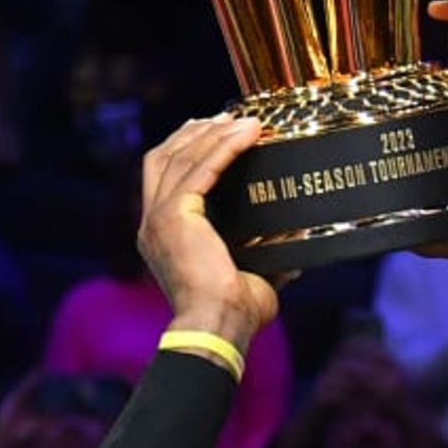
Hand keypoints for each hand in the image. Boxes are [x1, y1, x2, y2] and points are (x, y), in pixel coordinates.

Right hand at [137, 116, 279, 344]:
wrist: (217, 329)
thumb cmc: (233, 316)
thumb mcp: (250, 276)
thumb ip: (266, 257)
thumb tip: (295, 245)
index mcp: (160, 238)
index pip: (163, 178)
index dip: (185, 150)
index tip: (211, 132)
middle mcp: (151, 224)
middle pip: (163, 158)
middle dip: (193, 133)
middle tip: (227, 118)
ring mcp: (159, 219)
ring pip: (181, 157)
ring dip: (214, 134)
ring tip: (244, 121)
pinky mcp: (175, 216)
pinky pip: (201, 169)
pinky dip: (224, 148)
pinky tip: (248, 134)